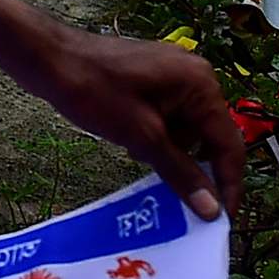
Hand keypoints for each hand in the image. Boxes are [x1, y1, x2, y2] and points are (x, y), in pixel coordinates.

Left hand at [0, 0, 243, 221]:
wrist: (48, 57)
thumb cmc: (95, 92)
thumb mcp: (142, 137)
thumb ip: (181, 173)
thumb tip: (212, 210)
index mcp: (202, 86)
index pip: (230, 144)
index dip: (228, 184)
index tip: (222, 220)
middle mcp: (195, 77)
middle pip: (210, 137)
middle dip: (196, 169)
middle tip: (182, 204)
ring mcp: (172, 76)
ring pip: (187, 130)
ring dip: (171, 154)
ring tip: (144, 167)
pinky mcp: (151, 80)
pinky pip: (167, 118)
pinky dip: (156, 139)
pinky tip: (132, 149)